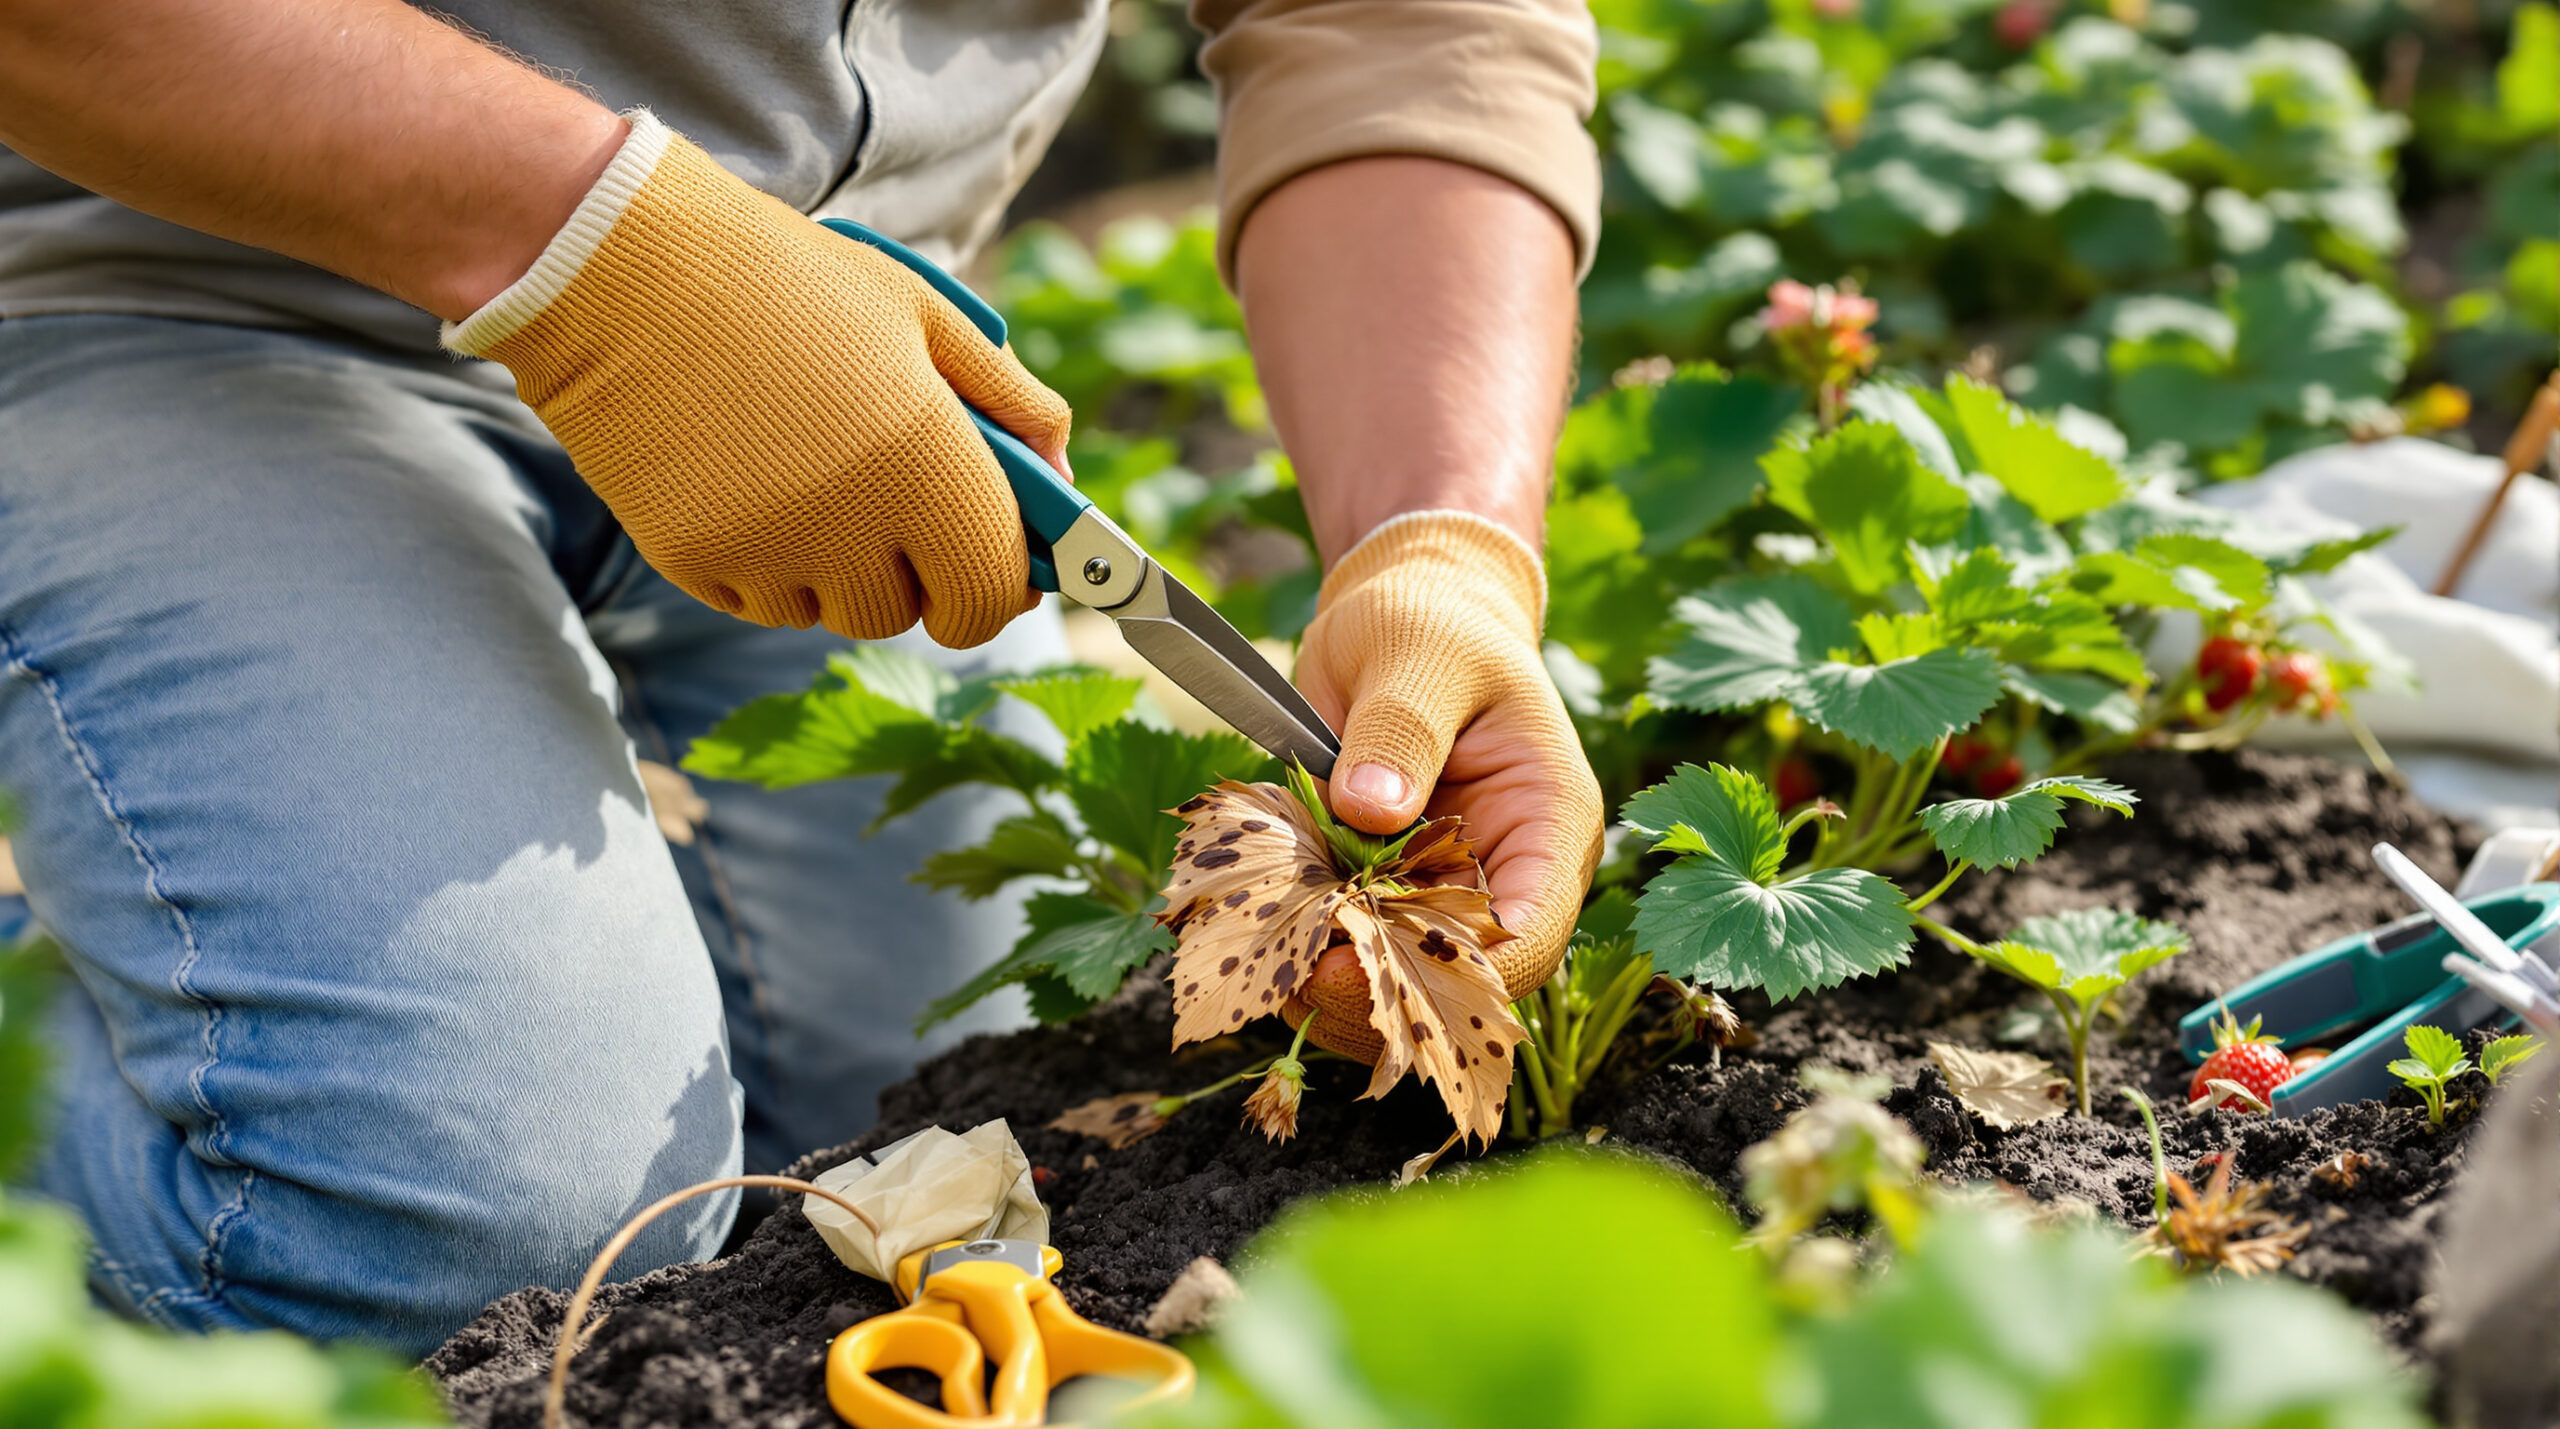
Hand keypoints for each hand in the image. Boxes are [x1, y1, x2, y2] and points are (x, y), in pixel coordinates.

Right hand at [446, 113, 1068, 647]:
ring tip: (805, 466)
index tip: (993, 559)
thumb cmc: (783, 277)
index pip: (992, 597)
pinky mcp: (692, 561)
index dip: (1000, 586)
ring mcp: (765, 551)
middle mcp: (849, 525)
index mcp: (924, 461)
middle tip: (889, 492)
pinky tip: (746, 477)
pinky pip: (759, 600)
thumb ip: (1009, 397)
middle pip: (910, 612)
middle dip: (915, 571)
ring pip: (833, 612)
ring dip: (837, 567)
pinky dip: (768, 563)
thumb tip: (1064, 470)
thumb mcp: (920, 312)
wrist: (615, 262)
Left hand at [1284, 511, 1603, 1061]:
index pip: (1527, 938)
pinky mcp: (1378, 890)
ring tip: (1268, 954)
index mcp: (1548, 826)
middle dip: (1376, 991)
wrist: (1399, 613)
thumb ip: (1400, 729)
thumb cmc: (1430, 622)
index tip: (1355, 961)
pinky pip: (1346, 947)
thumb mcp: (1420, 656)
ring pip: (1397, 982)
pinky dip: (1302, 951)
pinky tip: (1259, 933)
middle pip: (1460, 983)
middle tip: (1293, 972)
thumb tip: (1370, 809)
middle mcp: (1503, 875)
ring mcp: (1437, 891)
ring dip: (1329, 983)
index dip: (1451, 973)